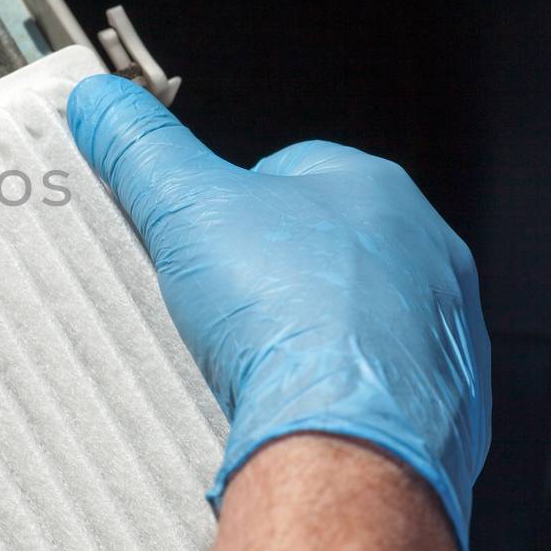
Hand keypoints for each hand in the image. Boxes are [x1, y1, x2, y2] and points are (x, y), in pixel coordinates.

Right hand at [68, 74, 489, 550]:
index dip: (230, 202)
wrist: (348, 448)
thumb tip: (101, 102)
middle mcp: (429, 257)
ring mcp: (448, 337)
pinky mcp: (449, 410)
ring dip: (308, 335)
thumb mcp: (188, 209)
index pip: (292, 170)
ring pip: (358, 320)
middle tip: (217, 305)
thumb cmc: (288, 320)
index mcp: (378, 192)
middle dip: (270, 272)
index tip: (197, 238)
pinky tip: (295, 410)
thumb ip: (142, 148)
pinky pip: (380, 389)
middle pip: (324, 248)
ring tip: (251, 363)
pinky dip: (339, 396)